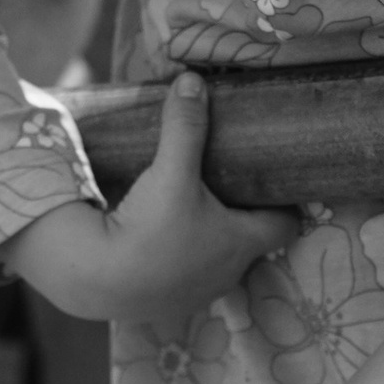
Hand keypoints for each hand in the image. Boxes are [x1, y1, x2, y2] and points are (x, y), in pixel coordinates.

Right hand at [0, 72, 298, 321]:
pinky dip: (179, 254)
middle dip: (242, 213)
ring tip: (193, 204)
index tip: (272, 179)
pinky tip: (160, 235)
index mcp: (242, 243)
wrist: (96, 280)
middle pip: (250, 239)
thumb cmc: (148, 229)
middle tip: (228, 181)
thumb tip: (193, 81)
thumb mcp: (170, 173)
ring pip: (216, 258)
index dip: (283, 201)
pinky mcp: (167, 302)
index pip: (286, 224)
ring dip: (209, 236)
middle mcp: (228, 273)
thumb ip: (184, 128)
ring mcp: (198, 292)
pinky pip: (185, 273)